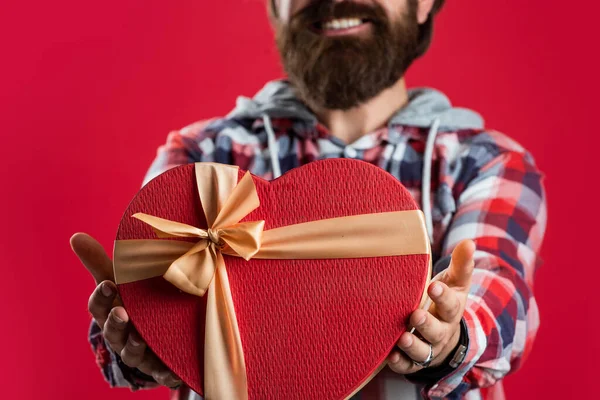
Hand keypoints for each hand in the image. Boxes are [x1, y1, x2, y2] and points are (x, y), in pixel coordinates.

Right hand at [71, 233, 181, 387]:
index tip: (109, 283)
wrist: (158, 330)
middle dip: (116, 322)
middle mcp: (121, 333)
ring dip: (134, 345)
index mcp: (110, 311)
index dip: (102, 296)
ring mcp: (140, 351)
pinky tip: (172, 372)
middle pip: (113, 331)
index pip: (99, 305)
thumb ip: (100, 262)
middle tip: (122, 313)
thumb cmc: (134, 301)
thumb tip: (75, 236)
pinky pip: (161, 371)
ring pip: (132, 352)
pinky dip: (166, 372)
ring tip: (141, 338)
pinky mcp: (160, 365)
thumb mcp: (120, 281)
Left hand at [388, 240, 474, 373]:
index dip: (442, 296)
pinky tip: (390, 355)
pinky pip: (407, 366)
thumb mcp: (455, 282)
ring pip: (423, 351)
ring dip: (413, 346)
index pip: (450, 303)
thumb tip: (469, 242)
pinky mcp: (414, 361)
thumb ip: (461, 264)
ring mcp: (428, 348)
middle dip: (426, 323)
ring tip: (403, 338)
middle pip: (436, 330)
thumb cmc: (445, 300)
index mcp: (451, 310)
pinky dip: (400, 362)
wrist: (445, 334)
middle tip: (415, 314)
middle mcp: (441, 331)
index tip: (433, 286)